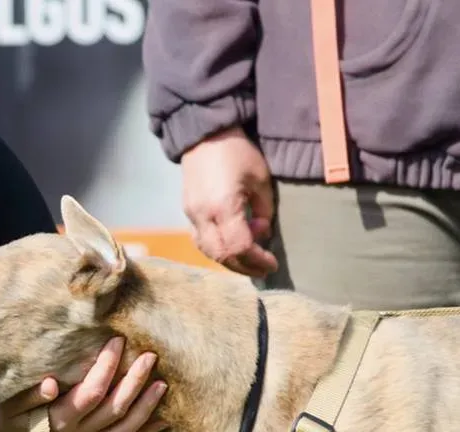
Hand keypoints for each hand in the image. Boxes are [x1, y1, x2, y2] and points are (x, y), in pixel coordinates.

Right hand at [0, 337, 167, 431]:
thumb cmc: (9, 410)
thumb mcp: (9, 402)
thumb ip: (29, 395)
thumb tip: (51, 384)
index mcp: (59, 419)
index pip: (90, 394)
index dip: (106, 369)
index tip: (117, 341)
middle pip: (114, 408)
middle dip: (134, 381)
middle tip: (149, 355)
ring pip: (125, 427)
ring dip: (146, 405)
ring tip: (163, 382)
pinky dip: (147, 430)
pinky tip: (166, 417)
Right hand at [180, 126, 277, 277]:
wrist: (205, 135)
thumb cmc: (237, 153)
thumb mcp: (261, 180)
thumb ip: (264, 210)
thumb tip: (260, 231)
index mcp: (223, 207)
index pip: (239, 247)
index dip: (257, 260)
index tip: (272, 263)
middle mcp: (202, 216)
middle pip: (221, 255)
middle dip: (244, 266)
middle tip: (263, 268)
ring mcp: (190, 215)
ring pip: (208, 251)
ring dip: (229, 260)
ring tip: (248, 260)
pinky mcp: (187, 211)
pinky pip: (200, 240)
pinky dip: (217, 249)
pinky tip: (231, 246)